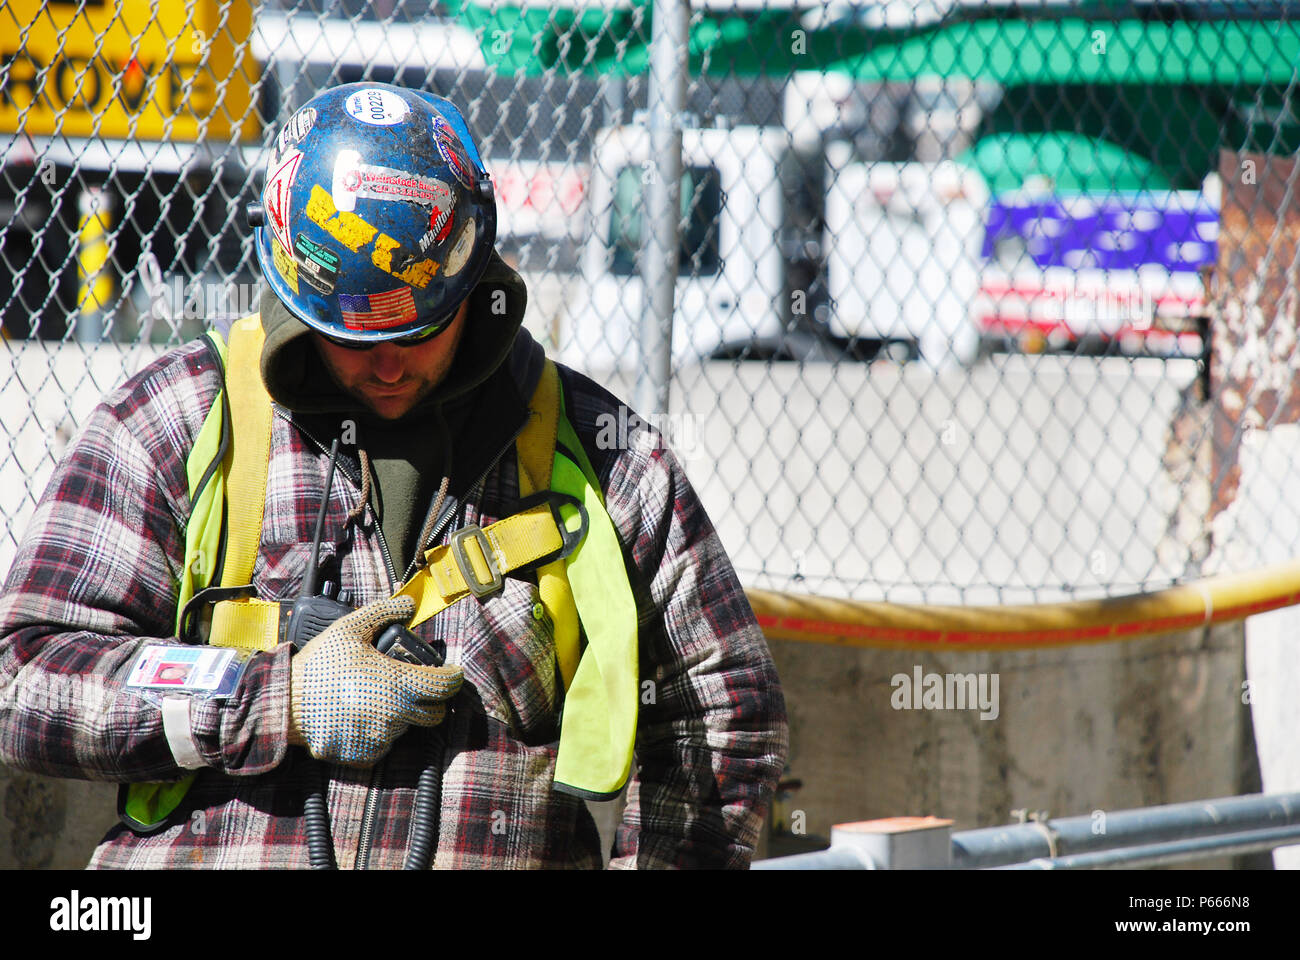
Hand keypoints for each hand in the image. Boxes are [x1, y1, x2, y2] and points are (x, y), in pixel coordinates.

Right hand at [288, 595, 461, 766]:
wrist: (285, 703)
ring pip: (407, 727)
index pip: (447, 686)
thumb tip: (408, 604)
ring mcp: (381, 738)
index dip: (453, 676)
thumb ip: (384, 612)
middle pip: (435, 713)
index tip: (450, 672)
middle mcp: (396, 715)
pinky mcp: (366, 755)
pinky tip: (362, 715)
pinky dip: (379, 732)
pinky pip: (385, 744)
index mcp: (400, 684)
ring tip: (376, 697)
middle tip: (414, 686)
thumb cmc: (319, 665)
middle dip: (431, 699)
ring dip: (401, 714)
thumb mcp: (350, 628)